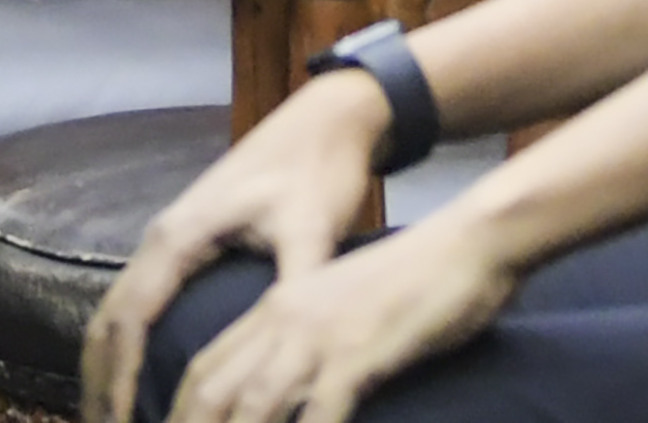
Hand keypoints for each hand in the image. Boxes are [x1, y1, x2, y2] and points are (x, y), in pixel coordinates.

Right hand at [83, 77, 385, 422]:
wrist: (328, 119)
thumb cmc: (318, 169)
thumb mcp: (312, 230)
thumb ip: (296, 288)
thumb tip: (288, 351)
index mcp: (180, 236)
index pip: (130, 319)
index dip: (119, 379)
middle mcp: (163, 237)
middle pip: (109, 319)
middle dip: (100, 382)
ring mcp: (170, 238)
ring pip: (118, 311)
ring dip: (108, 366)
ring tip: (113, 419)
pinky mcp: (186, 243)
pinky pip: (139, 301)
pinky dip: (126, 345)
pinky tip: (139, 379)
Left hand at [158, 219, 520, 422]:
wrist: (471, 241)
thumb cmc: (418, 282)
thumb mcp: (347, 314)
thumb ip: (313, 351)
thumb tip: (296, 399)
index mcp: (277, 309)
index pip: (203, 371)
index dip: (176, 414)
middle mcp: (286, 320)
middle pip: (211, 393)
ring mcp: (321, 337)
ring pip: (252, 406)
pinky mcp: (360, 353)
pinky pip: (320, 414)